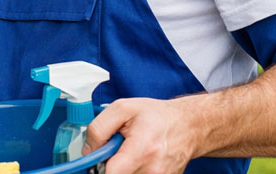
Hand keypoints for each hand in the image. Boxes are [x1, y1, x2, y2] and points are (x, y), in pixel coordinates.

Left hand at [82, 97, 202, 173]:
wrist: (188, 125)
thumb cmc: (156, 115)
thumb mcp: (122, 108)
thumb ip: (99, 128)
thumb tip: (88, 150)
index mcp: (142, 149)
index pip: (112, 173)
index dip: (98, 168)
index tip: (95, 160)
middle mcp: (154, 170)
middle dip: (109, 166)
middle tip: (114, 151)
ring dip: (122, 168)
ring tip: (128, 153)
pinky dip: (132, 170)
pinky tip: (137, 159)